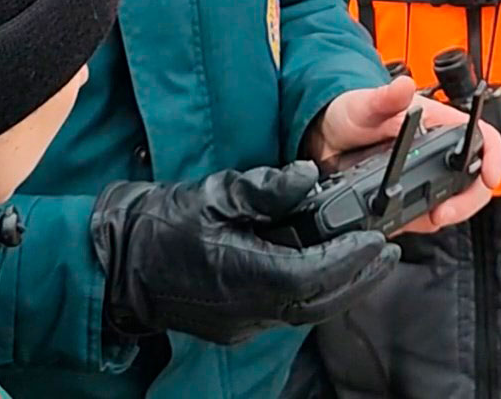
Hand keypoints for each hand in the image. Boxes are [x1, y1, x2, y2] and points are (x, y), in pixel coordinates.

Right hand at [89, 163, 401, 346]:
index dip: (352, 259)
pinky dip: (312, 294)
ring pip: (305, 312)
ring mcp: (240, 322)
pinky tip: (322, 272)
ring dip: (339, 288)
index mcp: (244, 275)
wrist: (114, 261)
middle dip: (359, 278)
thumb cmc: (157, 225)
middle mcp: (247, 307)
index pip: (314, 274)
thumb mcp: (214, 192)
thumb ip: (266, 187)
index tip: (378, 239)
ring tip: (364, 261)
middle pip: (319, 303)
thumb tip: (308, 175)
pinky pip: (285, 313)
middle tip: (386, 253)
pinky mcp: (234, 324)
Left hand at [301, 76, 500, 233]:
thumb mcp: (365, 104)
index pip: (485, 138)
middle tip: (443, 214)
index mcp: (440, 123)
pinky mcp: (412, 195)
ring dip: (445, 215)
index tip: (489, 178)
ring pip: (455, 201)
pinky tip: (404, 221)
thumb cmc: (351, 112)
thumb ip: (385, 98)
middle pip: (475, 179)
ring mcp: (428, 175)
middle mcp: (439, 151)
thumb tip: (403, 87)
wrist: (326, 136)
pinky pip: (428, 215)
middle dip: (467, 201)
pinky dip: (422, 223)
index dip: (495, 158)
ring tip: (422, 219)